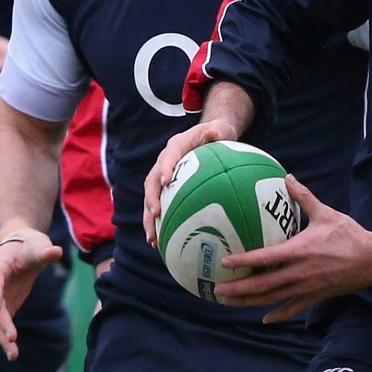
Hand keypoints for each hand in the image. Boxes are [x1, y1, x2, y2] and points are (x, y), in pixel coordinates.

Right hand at [0, 228, 63, 358]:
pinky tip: (13, 354)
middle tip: (12, 339)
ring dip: (2, 337)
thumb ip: (45, 252)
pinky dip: (6, 338)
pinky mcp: (4, 307)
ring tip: (13, 355)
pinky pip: (2, 325)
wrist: (21, 247)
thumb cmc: (29, 245)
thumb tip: (56, 251)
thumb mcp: (39, 246)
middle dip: (2, 323)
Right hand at [141, 117, 241, 243]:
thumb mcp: (221, 129)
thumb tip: (215, 132)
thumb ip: (217, 132)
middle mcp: (165, 161)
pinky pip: (161, 206)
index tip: (166, 182)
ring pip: (152, 198)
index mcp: (177, 145)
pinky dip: (159, 224)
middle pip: (152, 181)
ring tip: (152, 238)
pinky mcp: (168, 189)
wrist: (212, 135)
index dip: (165, 168)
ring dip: (150, 218)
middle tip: (155, 214)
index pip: (168, 156)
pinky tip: (162, 243)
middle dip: (151, 198)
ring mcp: (164, 176)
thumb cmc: (218, 133)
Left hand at [216, 178, 371, 321]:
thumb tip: (288, 177)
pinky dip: (278, 314)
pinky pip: (292, 308)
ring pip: (272, 299)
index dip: (244, 261)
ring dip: (249, 302)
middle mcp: (300, 273)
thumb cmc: (349, 236)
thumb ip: (304, 197)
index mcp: (300, 251)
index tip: (225, 262)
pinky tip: (264, 318)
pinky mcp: (315, 297)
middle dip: (238, 289)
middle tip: (217, 289)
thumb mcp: (326, 214)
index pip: (265, 258)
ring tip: (229, 302)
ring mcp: (306, 288)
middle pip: (263, 286)